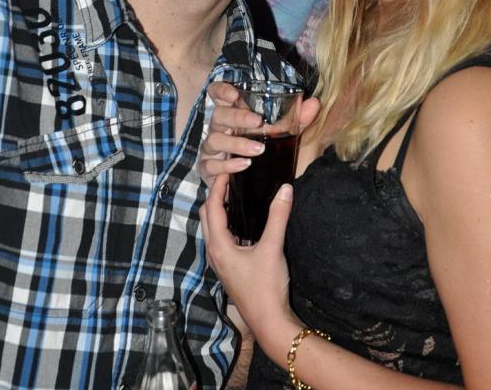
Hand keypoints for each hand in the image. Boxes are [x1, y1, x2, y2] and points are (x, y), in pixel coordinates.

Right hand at [198, 81, 319, 186]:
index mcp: (233, 113)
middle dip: (236, 117)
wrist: (265, 185)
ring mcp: (212, 149)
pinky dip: (227, 165)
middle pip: (218, 115)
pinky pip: (211, 165)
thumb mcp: (289, 135)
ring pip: (214, 140)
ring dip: (236, 143)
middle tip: (257, 122)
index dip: (221, 91)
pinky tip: (244, 165)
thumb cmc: (271, 152)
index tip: (234, 94)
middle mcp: (220, 128)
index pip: (217, 94)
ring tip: (258, 149)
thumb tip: (314, 103)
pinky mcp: (209, 169)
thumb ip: (300, 119)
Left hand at [200, 174, 299, 346]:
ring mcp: (220, 262)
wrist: (269, 321)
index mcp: (219, 246)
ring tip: (235, 194)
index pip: (212, 207)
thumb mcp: (272, 248)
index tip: (227, 169)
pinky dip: (226, 224)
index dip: (218, 186)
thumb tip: (285, 188)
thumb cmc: (266, 286)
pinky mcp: (228, 268)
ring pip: (212, 229)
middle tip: (230, 179)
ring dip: (219, 210)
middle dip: (214, 196)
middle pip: (206, 216)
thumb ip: (278, 216)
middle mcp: (214, 252)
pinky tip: (243, 221)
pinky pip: (221, 238)